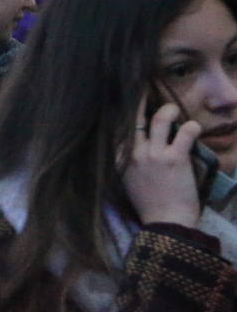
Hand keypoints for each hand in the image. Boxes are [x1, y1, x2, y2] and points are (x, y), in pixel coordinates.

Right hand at [124, 102, 201, 227]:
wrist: (165, 223)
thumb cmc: (148, 203)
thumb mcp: (127, 179)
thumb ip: (126, 159)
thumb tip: (129, 142)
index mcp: (119, 158)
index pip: (117, 126)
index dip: (120, 110)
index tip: (123, 98)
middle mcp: (133, 152)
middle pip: (134, 117)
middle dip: (138, 99)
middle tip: (141, 88)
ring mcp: (153, 155)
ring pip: (160, 119)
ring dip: (168, 110)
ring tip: (173, 109)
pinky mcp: (174, 159)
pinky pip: (184, 133)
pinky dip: (191, 128)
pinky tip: (195, 127)